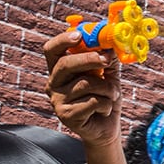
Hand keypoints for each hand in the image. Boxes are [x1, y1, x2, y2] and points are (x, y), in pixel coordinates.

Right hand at [43, 28, 121, 147]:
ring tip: (111, 95)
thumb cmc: (105, 98)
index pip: (52, 50)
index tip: (79, 35)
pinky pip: (92, 101)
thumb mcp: (108, 74)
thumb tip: (110, 43)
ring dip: (107, 88)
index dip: (62, 40)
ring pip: (85, 84)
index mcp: (60, 70)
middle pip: (66, 64)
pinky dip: (106, 104)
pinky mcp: (66, 115)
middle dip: (90, 59)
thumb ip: (107, 58)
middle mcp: (54, 84)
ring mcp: (57, 100)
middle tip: (107, 59)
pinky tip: (104, 110)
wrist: (107, 127)